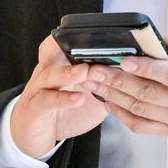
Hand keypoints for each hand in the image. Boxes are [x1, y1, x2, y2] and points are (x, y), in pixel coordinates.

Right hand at [11, 35, 108, 158]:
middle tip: (93, 49)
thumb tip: (133, 73)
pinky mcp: (34, 109)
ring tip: (85, 71)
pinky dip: (63, 99)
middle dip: (73, 49)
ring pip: (51, 75)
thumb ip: (105, 83)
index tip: (100, 32)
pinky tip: (77, 98)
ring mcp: (38, 89)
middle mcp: (48, 72)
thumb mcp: (89, 94)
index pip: (65, 43)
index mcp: (61, 64)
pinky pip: (47, 100)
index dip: (76, 36)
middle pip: (55, 53)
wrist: (35, 136)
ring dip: (69, 72)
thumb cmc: (64, 110)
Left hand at [82, 33, 167, 139]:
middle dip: (117, 80)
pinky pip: (143, 126)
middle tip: (95, 69)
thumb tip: (167, 41)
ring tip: (94, 82)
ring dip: (113, 96)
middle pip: (148, 94)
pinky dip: (122, 115)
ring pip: (140, 111)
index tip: (124, 59)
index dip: (145, 68)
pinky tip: (109, 101)